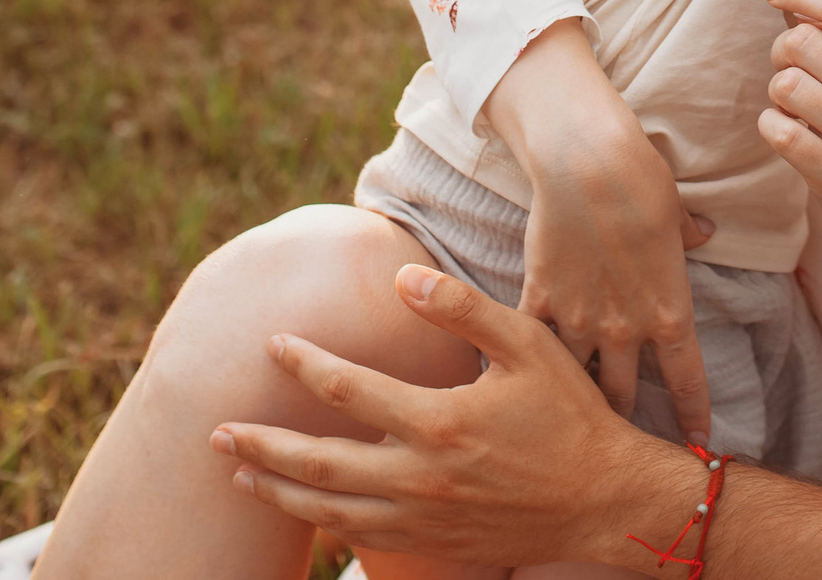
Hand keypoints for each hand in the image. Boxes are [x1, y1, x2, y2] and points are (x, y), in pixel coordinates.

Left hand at [213, 267, 702, 569]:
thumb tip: (403, 275)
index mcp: (439, 421)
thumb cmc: (570, 415)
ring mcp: (423, 518)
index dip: (304, 364)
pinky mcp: (434, 545)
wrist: (605, 500)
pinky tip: (301, 508)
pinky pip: (360, 538)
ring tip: (237, 470)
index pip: (348, 390)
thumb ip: (463, 308)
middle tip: (217, 428)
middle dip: (262, 443)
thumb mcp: (528, 345)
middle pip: (318, 463)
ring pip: (329, 510)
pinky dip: (320, 524)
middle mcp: (421, 477)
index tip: (273, 344)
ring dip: (276, 490)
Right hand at [483, 20, 716, 441]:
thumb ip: (687, 236)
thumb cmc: (641, 180)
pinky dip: (516, 364)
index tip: (696, 444)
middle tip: (614, 445)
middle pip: (624, 397)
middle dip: (621, 422)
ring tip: (555, 426)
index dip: (691, 417)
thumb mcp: (677, 212)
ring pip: (574, 381)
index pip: (687, 382)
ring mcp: (579, 318)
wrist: (588, 162)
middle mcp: (626, 328)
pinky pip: (528, 345)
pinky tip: (504, 384)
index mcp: (671, 312)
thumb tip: (704, 233)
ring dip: (567, 400)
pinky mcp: (538, 298)